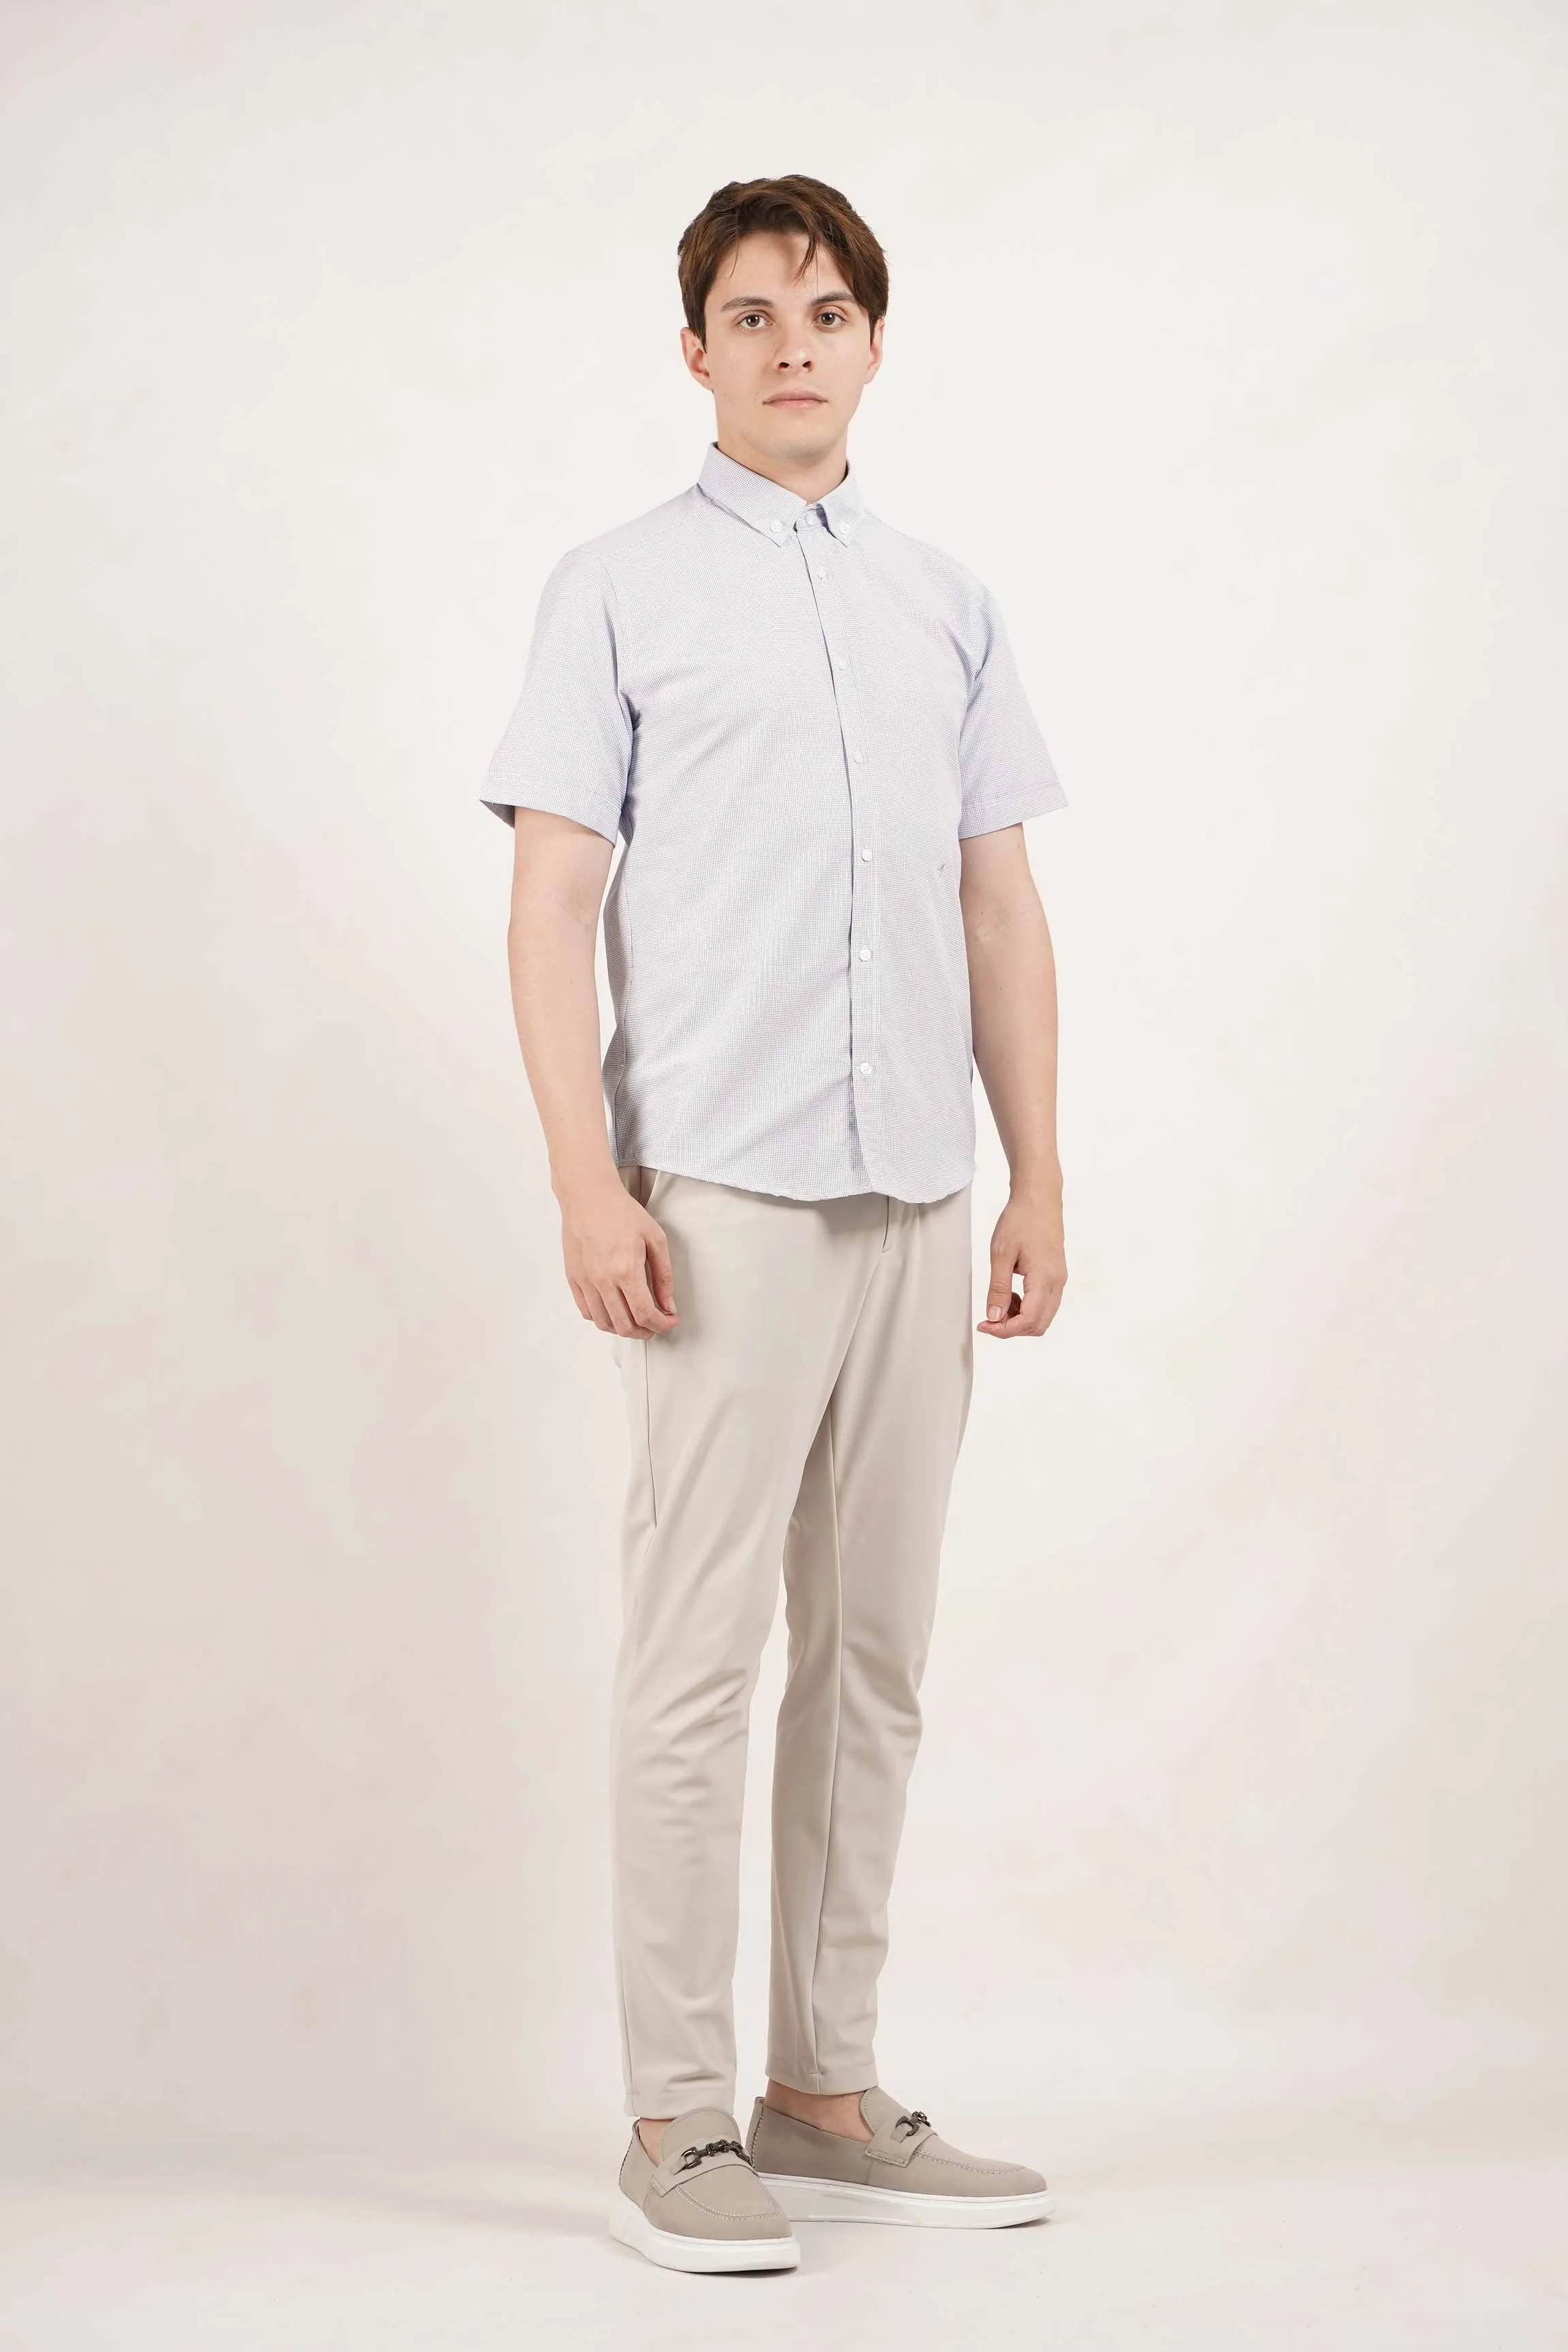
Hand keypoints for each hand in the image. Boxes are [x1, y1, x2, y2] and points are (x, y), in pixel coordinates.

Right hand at [560, 1174, 678, 1336]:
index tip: (670, 1320)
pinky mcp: (574, 1278)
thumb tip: (668, 1305)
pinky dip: (603, 1319)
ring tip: (636, 1320)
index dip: (662, 1325)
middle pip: (625, 1325)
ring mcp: (586, 1281)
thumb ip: (664, 1276)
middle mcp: (603, 1280)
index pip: (645, 1314)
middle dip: (646, 1331)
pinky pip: (587, 1311)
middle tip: (656, 1324)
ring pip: (604, 1323)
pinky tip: (615, 1310)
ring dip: (624, 1329)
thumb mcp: (655, 1239)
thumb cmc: (622, 1213)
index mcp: (626, 1270)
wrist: (588, 1196)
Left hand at [978, 1183, 1065, 1338]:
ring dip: (1020, 1318)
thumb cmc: (1021, 1220)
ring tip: (999, 1301)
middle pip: (1038, 1325)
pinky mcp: (1056, 1275)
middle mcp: (1056, 1283)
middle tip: (989, 1317)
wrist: (1039, 1197)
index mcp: (1043, 1279)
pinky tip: (1011, 1293)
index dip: (1004, 1330)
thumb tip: (994, 1316)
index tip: (984, 1325)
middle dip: (1012, 1328)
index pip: (1027, 1321)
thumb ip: (998, 1288)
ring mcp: (1058, 1279)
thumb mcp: (1001, 1254)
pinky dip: (1027, 1307)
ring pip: (1043, 1316)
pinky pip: (1045, 1303)